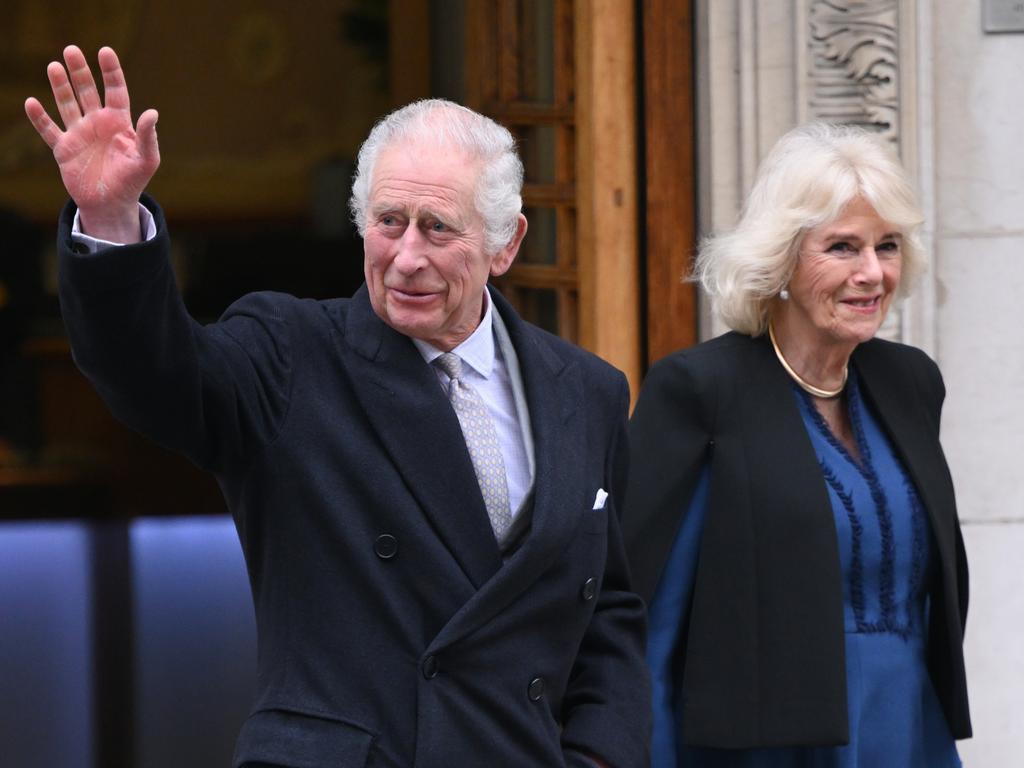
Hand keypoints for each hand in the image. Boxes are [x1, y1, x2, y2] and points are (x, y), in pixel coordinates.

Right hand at [24, 45, 159, 242]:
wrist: (112, 205)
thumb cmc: (133, 181)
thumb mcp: (147, 160)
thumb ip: (149, 136)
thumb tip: (153, 113)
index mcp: (120, 122)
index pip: (116, 90)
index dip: (111, 71)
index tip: (105, 51)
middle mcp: (98, 123)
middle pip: (87, 91)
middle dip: (80, 71)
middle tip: (71, 50)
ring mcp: (79, 134)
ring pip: (67, 104)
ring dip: (60, 86)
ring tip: (54, 66)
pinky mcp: (64, 149)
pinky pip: (49, 130)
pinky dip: (39, 118)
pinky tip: (31, 102)